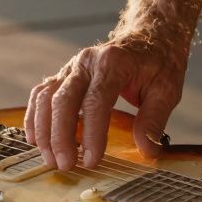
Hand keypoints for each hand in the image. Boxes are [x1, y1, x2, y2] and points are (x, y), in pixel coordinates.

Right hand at [26, 33, 187, 169]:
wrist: (149, 36)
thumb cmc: (157, 62)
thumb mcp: (166, 90)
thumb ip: (154, 120)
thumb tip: (147, 151)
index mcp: (114, 62)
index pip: (96, 100)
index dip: (91, 133)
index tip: (91, 160)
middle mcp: (88, 61)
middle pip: (63, 99)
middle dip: (60, 136)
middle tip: (66, 165)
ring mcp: (72, 67)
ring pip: (46, 97)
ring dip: (44, 130)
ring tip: (51, 158)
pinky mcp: (64, 74)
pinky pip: (40, 94)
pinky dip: (35, 117)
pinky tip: (36, 139)